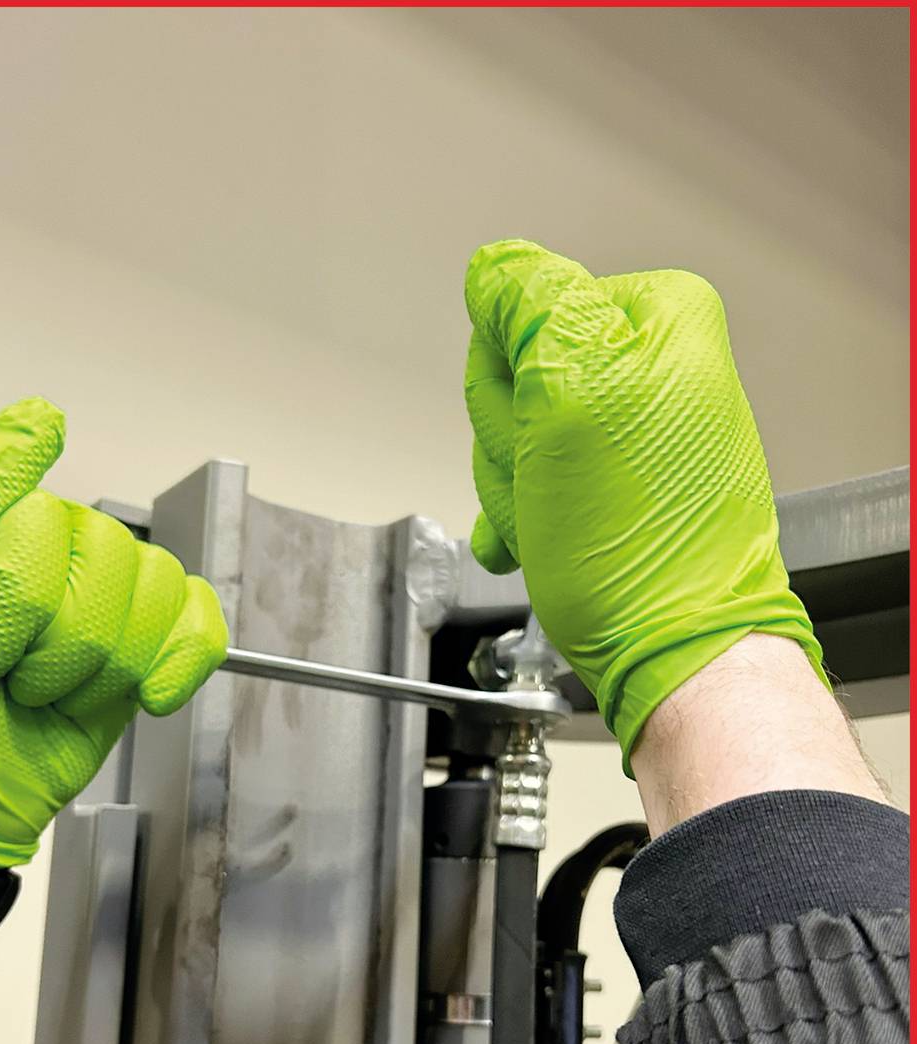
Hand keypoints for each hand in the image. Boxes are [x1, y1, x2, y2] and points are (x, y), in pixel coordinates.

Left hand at [0, 398, 227, 867]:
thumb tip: (42, 416)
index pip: (50, 523)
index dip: (20, 600)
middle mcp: (58, 548)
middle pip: (116, 560)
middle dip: (62, 648)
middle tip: (12, 681)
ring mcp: (108, 597)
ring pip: (159, 595)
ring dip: (102, 672)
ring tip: (50, 695)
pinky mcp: (149, 644)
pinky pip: (201, 621)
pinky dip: (178, 665)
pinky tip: (142, 695)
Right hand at [463, 239, 825, 767]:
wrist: (673, 650)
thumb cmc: (638, 542)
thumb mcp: (570, 388)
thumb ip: (529, 301)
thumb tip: (495, 269)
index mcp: (659, 317)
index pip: (520, 309)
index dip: (508, 380)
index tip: (541, 430)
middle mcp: (654, 366)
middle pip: (514, 373)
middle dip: (512, 441)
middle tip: (553, 482)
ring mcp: (632, 433)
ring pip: (515, 436)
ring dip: (517, 490)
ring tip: (562, 522)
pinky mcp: (616, 489)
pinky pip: (532, 484)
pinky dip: (523, 519)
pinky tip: (542, 542)